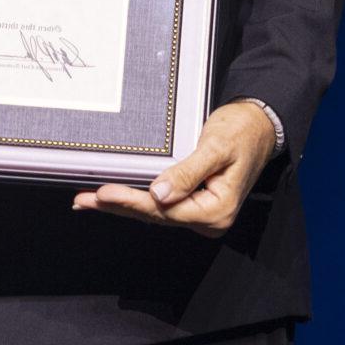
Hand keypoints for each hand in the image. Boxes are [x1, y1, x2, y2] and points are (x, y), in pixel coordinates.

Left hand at [71, 101, 277, 236]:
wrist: (259, 126)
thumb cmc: (242, 133)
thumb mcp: (215, 148)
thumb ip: (187, 173)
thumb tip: (158, 195)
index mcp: (217, 210)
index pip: (165, 210)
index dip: (132, 202)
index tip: (104, 193)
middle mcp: (209, 219)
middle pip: (156, 215)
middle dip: (119, 206)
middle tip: (84, 200)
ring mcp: (201, 214)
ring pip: (155, 213)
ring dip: (122, 206)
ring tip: (88, 201)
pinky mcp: (193, 204)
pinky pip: (161, 206)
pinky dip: (136, 201)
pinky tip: (115, 200)